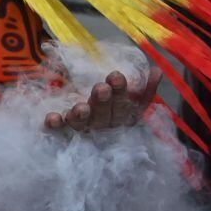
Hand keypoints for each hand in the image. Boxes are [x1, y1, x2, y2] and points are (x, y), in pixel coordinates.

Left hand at [44, 67, 160, 132]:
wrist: (97, 139)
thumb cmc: (115, 110)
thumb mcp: (133, 101)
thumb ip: (145, 89)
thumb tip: (158, 71)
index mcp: (121, 117)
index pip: (123, 107)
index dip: (120, 93)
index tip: (116, 76)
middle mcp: (103, 126)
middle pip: (104, 116)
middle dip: (103, 102)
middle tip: (101, 88)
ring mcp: (85, 130)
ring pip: (83, 125)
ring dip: (81, 116)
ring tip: (79, 108)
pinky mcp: (66, 132)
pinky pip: (61, 130)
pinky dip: (56, 124)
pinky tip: (52, 118)